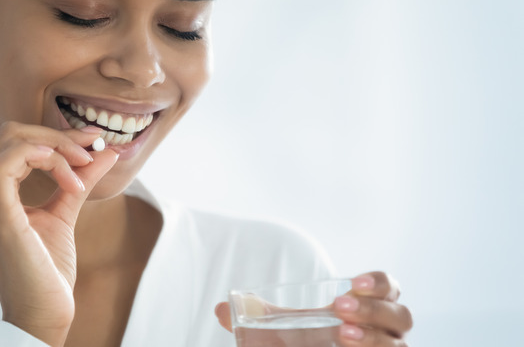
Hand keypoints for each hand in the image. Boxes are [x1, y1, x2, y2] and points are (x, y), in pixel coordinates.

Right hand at [0, 122, 117, 345]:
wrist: (42, 314)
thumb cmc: (47, 270)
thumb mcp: (65, 213)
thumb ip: (80, 180)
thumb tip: (106, 152)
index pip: (17, 141)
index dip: (57, 133)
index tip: (94, 141)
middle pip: (12, 133)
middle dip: (57, 133)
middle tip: (92, 148)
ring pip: (10, 142)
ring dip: (55, 145)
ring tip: (83, 167)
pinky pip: (3, 166)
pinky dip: (36, 156)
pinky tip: (65, 167)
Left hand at [214, 272, 412, 345]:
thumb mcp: (274, 331)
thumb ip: (252, 317)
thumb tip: (219, 309)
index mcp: (367, 309)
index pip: (391, 288)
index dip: (379, 283)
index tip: (350, 284)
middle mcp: (386, 334)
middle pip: (402, 316)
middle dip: (374, 310)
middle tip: (339, 309)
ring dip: (374, 339)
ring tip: (342, 334)